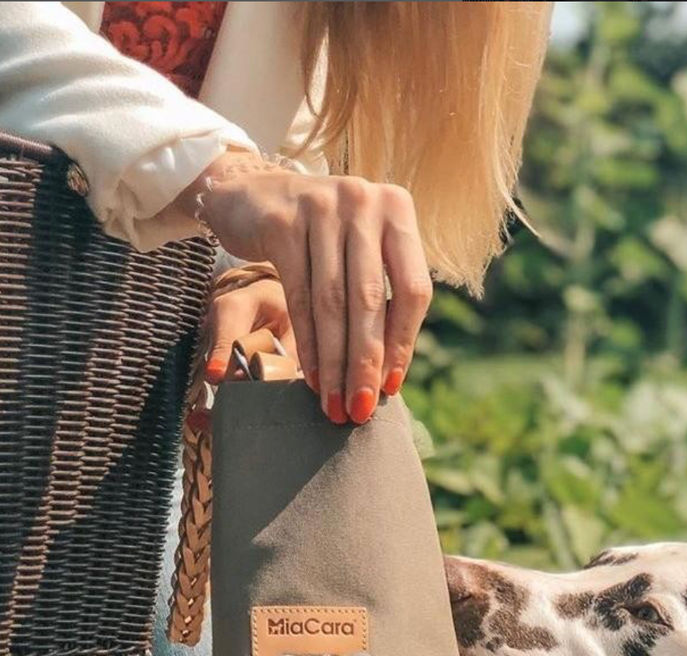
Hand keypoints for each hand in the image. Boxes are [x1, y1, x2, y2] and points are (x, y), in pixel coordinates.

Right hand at [178, 151, 431, 423]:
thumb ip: (383, 296)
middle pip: (370, 300)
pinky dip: (307, 343)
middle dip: (366, 363)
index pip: (413, 290)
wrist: (253, 194)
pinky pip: (298, 297)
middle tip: (362, 410)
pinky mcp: (282, 222)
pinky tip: (311, 376)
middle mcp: (364, 201)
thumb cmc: (321, 238)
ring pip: (331, 303)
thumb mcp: (361, 251)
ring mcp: (322, 207)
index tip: (391, 388)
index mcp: (397, 209)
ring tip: (336, 404)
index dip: (403, 344)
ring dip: (334, 363)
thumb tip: (392, 375)